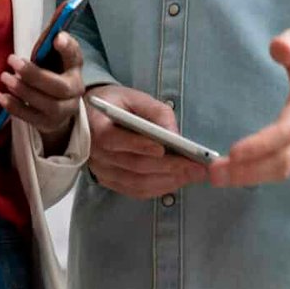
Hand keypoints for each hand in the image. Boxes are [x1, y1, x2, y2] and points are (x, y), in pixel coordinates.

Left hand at [0, 32, 84, 152]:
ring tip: (5, 77)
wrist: (56, 104)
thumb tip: (53, 35)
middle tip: (12, 61)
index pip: (75, 56)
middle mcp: (75, 92)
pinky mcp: (49, 124)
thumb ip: (49, 45)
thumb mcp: (52, 57)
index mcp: (75, 69)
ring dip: (23, 91)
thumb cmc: (51, 73)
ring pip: (47, 105)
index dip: (68, 48)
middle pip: (59, 87)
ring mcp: (64, 112)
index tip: (57, 38)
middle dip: (34, 74)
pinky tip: (0, 96)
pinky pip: (32, 118)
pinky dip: (14, 107)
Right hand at [85, 84, 208, 199]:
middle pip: (132, 164)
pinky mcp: (108, 181)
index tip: (163, 148)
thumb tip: (175, 136)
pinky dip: (158, 189)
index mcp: (95, 125)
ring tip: (192, 175)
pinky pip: (134, 190)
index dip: (138, 145)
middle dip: (167, 166)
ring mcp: (100, 170)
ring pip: (135, 182)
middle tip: (195, 166)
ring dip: (167, 181)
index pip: (112, 139)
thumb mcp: (135, 97)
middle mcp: (94, 152)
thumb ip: (156, 112)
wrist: (93, 117)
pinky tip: (176, 181)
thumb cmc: (117, 104)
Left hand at [210, 26, 289, 187]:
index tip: (234, 152)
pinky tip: (237, 174)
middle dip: (249, 169)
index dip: (263, 143)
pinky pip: (286, 167)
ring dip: (251, 176)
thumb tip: (278, 48)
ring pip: (285, 167)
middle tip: (214, 173)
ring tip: (219, 177)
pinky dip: (260, 175)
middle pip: (285, 157)